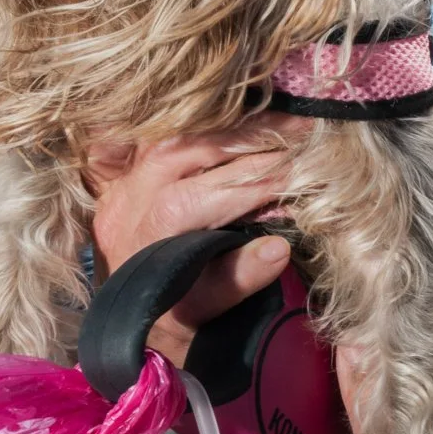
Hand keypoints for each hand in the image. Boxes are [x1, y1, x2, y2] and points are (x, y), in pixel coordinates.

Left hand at [87, 122, 307, 364]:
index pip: (216, 191)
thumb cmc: (170, 313)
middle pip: (198, 148)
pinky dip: (204, 124)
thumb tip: (280, 248)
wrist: (124, 313)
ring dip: (234, 125)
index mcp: (155, 229)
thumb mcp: (205, 308)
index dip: (266, 177)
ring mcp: (126, 177)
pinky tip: (240, 120)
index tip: (309, 167)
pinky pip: (163, 132)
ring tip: (280, 120)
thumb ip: (239, 278)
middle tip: (305, 128)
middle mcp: (133, 194)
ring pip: (181, 132)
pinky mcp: (123, 169)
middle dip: (257, 137)